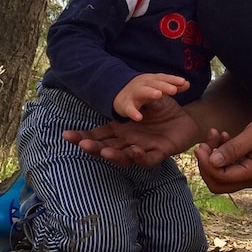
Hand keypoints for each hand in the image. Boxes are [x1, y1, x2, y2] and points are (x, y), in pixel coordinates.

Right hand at [63, 96, 199, 166]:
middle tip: (82, 144)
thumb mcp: (145, 101)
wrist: (186, 119)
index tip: (65, 135)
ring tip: (104, 151)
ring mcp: (141, 149)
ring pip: (123, 157)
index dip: (82, 136)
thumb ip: (132, 99)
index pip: (98, 135)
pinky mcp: (158, 154)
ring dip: (113, 155)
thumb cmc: (162, 110)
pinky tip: (135, 150)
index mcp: (121, 130)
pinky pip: (147, 159)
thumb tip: (118, 91)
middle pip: (106, 149)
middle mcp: (127, 142)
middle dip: (93, 148)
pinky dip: (140, 156)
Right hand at [113, 73, 189, 120]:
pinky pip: (129, 109)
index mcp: (152, 80)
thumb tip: (187, 83)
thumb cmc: (144, 89)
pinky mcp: (124, 104)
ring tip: (158, 95)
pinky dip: (133, 112)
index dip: (173, 80)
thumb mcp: (157, 86)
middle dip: (164, 86)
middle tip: (173, 89)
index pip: (164, 78)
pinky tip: (138, 117)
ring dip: (150, 92)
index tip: (184, 82)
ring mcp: (133, 93)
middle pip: (155, 83)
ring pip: (142, 92)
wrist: (118, 92)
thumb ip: (172, 86)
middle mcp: (143, 84)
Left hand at [193, 113, 251, 193]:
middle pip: (217, 183)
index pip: (221, 178)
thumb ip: (233, 148)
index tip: (200, 147)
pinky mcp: (247, 170)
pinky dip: (220, 156)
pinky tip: (223, 138)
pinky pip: (227, 169)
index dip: (207, 165)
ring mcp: (249, 176)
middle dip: (206, 165)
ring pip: (220, 177)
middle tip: (204, 144)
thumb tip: (213, 161)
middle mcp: (251, 180)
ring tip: (215, 135)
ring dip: (212, 159)